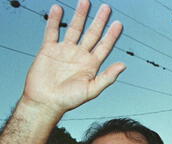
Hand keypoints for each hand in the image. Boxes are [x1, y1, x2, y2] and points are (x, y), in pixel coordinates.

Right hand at [22, 0, 124, 116]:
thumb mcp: (92, 90)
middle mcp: (80, 56)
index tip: (118, 23)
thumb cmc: (69, 100)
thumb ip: (107, 77)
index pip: (104, 46)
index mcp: (92, 65)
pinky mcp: (49, 49)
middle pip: (92, 34)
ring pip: (74, 29)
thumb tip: (123, 65)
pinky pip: (52, 32)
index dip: (112, 35)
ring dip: (80, 16)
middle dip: (99, 21)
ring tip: (85, 2)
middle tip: (106, 7)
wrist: (45, 102)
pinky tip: (59, 9)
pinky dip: (55, 20)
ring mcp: (65, 51)